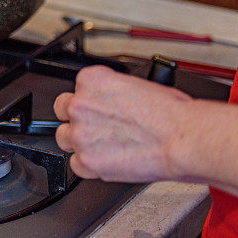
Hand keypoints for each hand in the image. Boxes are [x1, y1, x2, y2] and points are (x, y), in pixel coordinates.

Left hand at [53, 65, 192, 182]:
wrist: (184, 139)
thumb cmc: (170, 114)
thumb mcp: (136, 85)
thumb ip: (111, 93)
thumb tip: (109, 101)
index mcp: (91, 81)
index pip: (77, 89)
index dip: (90, 100)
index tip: (101, 108)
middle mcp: (80, 105)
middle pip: (63, 110)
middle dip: (78, 119)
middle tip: (98, 127)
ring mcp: (81, 133)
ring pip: (64, 137)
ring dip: (80, 142)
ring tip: (104, 146)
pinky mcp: (86, 160)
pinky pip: (76, 164)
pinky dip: (90, 165)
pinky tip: (109, 161)